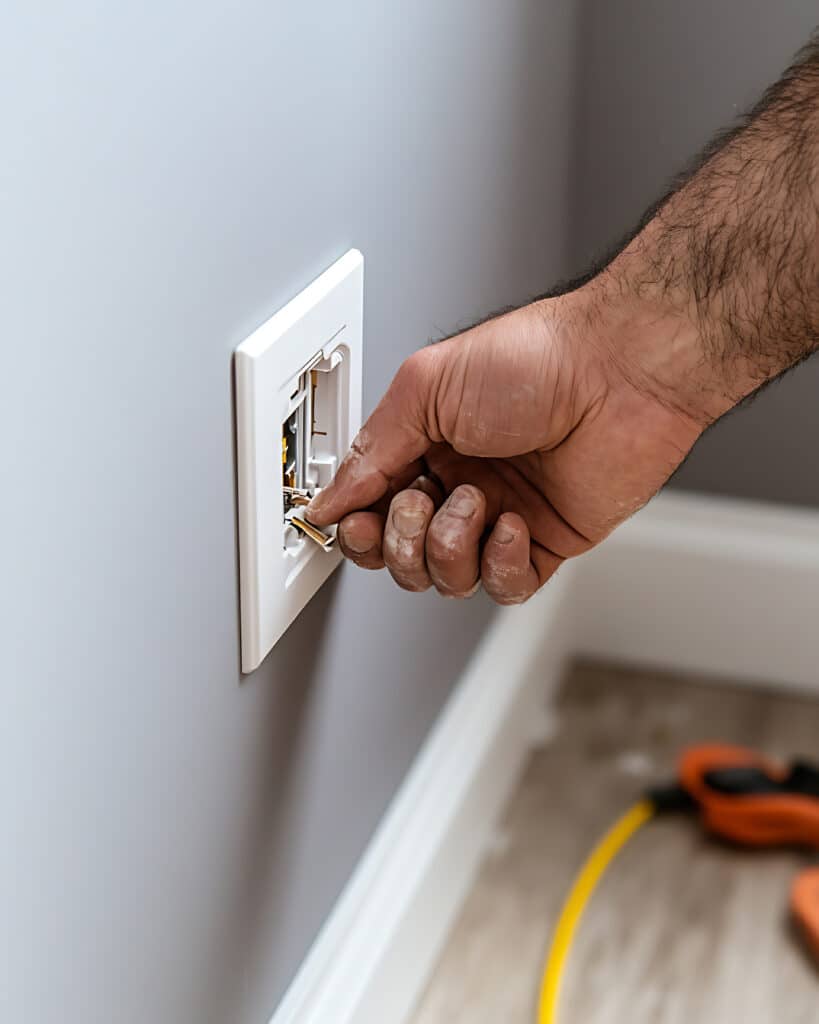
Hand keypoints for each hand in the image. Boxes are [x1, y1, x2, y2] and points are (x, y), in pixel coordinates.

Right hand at [306, 281, 705, 603]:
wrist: (620, 371)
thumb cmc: (536, 359)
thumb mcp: (426, 387)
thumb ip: (371, 450)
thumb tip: (328, 500)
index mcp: (426, 445)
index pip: (372, 509)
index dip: (357, 526)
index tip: (352, 522)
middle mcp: (460, 484)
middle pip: (402, 556)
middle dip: (401, 541)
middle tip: (419, 502)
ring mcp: (501, 517)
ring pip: (447, 578)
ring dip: (450, 546)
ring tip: (476, 500)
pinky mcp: (546, 543)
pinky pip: (504, 587)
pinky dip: (498, 564)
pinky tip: (510, 524)